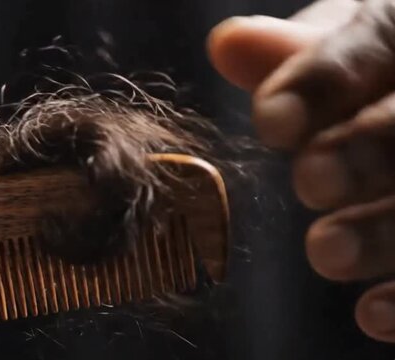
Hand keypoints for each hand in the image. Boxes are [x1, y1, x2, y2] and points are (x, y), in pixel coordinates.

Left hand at [209, 0, 394, 342]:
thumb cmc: (366, 70)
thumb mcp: (337, 52)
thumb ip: (291, 58)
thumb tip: (226, 44)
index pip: (367, 50)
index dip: (320, 86)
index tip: (271, 122)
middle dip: (364, 153)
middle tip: (312, 180)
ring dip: (384, 232)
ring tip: (327, 252)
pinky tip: (372, 313)